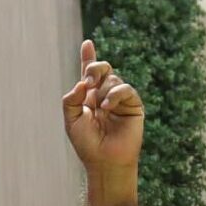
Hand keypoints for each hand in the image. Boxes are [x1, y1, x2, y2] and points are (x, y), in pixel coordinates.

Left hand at [62, 40, 142, 173]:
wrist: (104, 161)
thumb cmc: (87, 145)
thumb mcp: (72, 120)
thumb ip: (72, 98)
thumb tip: (83, 82)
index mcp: (90, 98)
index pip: (90, 74)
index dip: (89, 58)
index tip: (87, 43)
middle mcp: (105, 96)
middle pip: (102, 70)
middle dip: (94, 68)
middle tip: (87, 81)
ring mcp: (120, 101)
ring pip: (112, 79)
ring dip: (103, 90)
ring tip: (99, 108)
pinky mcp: (134, 106)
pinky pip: (126, 89)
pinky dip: (115, 95)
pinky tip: (107, 107)